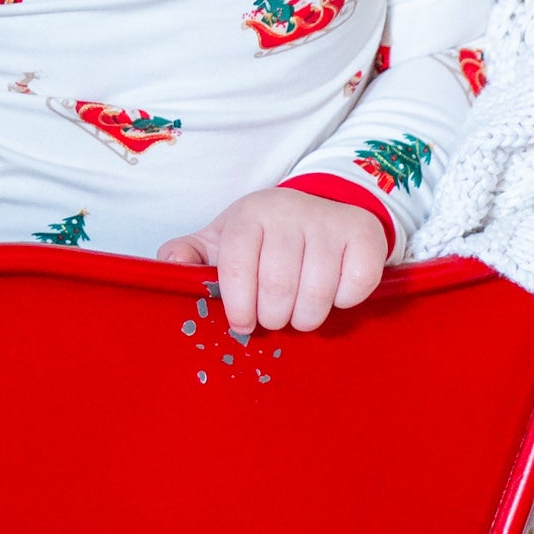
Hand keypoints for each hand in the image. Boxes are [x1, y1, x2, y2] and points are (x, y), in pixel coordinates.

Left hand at [161, 186, 387, 336]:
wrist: (318, 209)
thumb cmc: (262, 237)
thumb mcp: (222, 241)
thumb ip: (190, 255)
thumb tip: (168, 264)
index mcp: (248, 215)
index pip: (237, 264)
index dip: (238, 304)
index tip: (241, 323)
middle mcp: (288, 211)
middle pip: (279, 285)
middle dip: (274, 316)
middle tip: (274, 317)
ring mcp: (329, 221)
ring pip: (318, 293)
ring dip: (308, 316)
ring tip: (300, 311)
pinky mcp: (364, 234)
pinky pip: (356, 286)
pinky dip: (344, 302)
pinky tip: (333, 292)